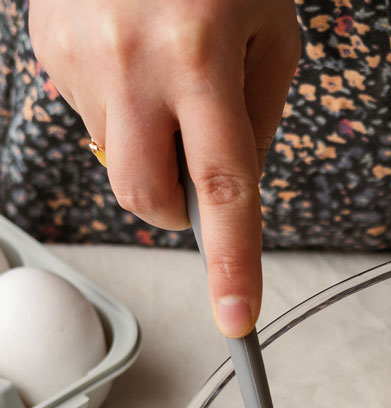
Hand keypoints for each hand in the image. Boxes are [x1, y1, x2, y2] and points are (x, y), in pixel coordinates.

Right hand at [30, 0, 300, 336]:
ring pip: (119, 157)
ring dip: (151, 141)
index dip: (232, 261)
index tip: (237, 318)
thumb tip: (234, 188)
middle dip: (179, 211)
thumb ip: (258, 117)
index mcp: (200, 57)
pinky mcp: (45, 49)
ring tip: (168, 69)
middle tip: (202, 173)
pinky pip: (90, 114)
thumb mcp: (271, 31)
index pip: (223, 186)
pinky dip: (122, 105)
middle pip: (147, 197)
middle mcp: (131, 63)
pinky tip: (132, 51)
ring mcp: (77, 58)